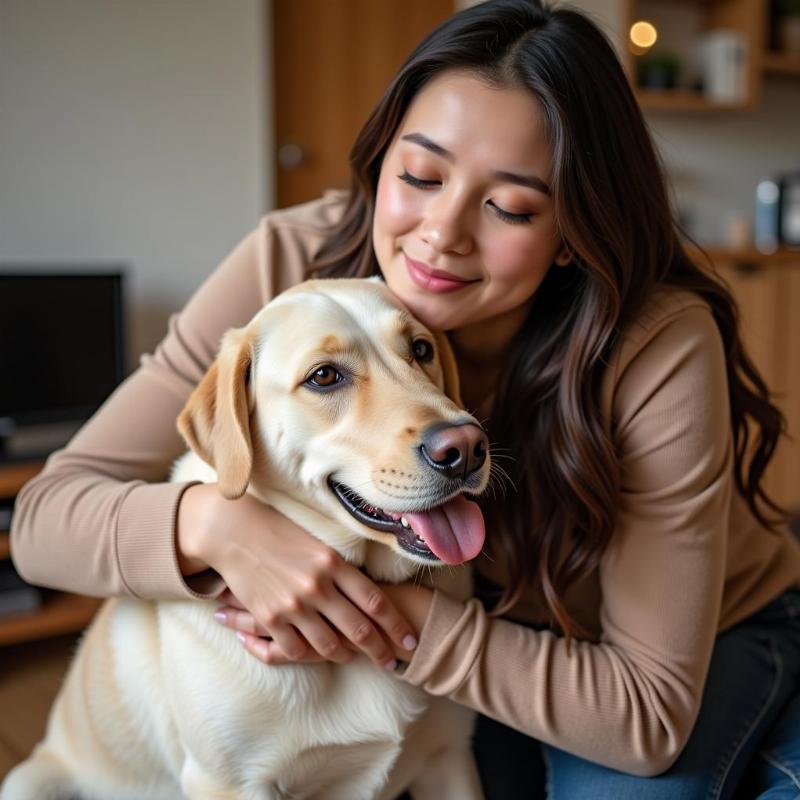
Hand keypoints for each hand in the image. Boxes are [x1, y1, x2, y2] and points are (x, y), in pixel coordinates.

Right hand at [176, 483, 418, 667]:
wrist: (235, 531)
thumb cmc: (281, 532)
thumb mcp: (318, 543)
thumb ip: (341, 567)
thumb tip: (370, 591)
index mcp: (333, 563)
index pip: (375, 601)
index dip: (396, 625)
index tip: (410, 639)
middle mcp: (317, 585)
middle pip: (359, 629)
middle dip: (380, 650)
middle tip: (392, 662)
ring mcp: (293, 603)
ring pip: (329, 644)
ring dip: (345, 655)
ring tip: (352, 657)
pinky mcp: (270, 616)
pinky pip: (295, 649)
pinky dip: (308, 655)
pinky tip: (314, 653)